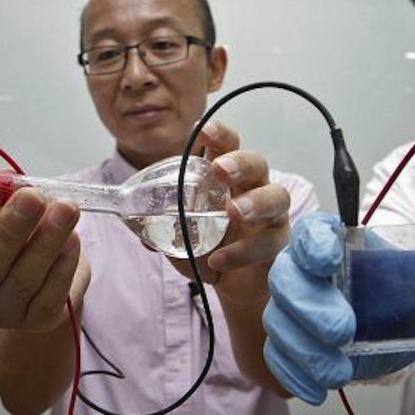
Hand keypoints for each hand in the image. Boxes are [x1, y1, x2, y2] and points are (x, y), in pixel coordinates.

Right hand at [0, 190, 88, 329]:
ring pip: (23, 281)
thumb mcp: (5, 207)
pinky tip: (73, 239)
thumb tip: (14, 184)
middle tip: (33, 198)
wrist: (47, 269)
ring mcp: (2, 312)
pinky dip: (64, 265)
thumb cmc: (16, 231)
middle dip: (12, 228)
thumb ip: (4, 195)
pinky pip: (50, 294)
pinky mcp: (36, 319)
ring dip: (46, 241)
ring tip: (66, 210)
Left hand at [170, 121, 290, 307]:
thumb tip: (135, 223)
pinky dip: (243, 251)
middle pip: (257, 164)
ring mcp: (271, 215)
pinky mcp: (278, 243)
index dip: (218, 135)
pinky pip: (268, 242)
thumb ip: (163, 226)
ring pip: (277, 198)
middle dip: (240, 162)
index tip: (201, 129)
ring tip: (232, 212)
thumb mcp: (182, 235)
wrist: (234, 284)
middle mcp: (254, 189)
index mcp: (228, 179)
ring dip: (255, 202)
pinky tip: (218, 260)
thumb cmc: (211, 248)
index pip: (227, 147)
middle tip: (220, 169)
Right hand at [262, 211, 414, 404]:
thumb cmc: (391, 298)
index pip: (313, 230)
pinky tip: (317, 391)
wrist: (377, 332)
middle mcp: (302, 271)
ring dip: (305, 349)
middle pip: (286, 278)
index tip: (331, 262)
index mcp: (333, 242)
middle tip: (343, 332)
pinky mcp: (284, 343)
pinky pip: (276, 357)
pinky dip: (295, 375)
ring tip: (339, 373)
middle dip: (310, 306)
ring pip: (278, 321)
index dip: (315, 243)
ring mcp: (288, 308)